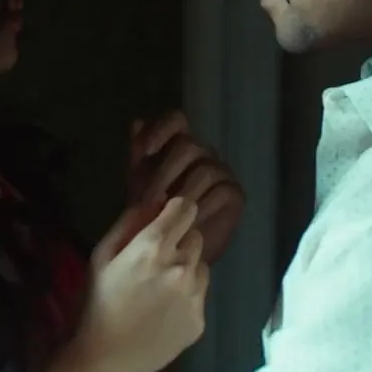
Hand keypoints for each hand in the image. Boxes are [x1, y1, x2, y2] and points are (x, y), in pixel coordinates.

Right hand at [43, 197, 208, 371]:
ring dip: (186, 268)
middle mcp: (181, 267)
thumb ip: (128, 223)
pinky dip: (187, 296)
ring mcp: (194, 295)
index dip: (174, 211)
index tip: (164, 220)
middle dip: (178, 241)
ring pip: (201, 264)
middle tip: (155, 260)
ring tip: (159, 288)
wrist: (103, 359)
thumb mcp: (101, 256)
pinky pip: (200, 294)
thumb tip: (152, 202)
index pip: (185, 208)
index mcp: (153, 247)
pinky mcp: (199, 319)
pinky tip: (163, 311)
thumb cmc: (95, 303)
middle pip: (195, 235)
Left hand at [127, 112, 244, 263]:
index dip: (160, 130)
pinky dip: (201, 206)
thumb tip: (136, 123)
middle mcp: (202, 153)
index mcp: (177, 145)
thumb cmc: (150, 214)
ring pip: (205, 169)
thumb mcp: (138, 184)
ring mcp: (220, 171)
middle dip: (164, 172)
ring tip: (164, 213)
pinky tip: (186, 222)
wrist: (169, 251)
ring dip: (181, 192)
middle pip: (189, 145)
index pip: (176, 120)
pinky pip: (222, 191)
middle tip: (147, 201)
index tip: (144, 151)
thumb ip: (138, 155)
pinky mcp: (234, 193)